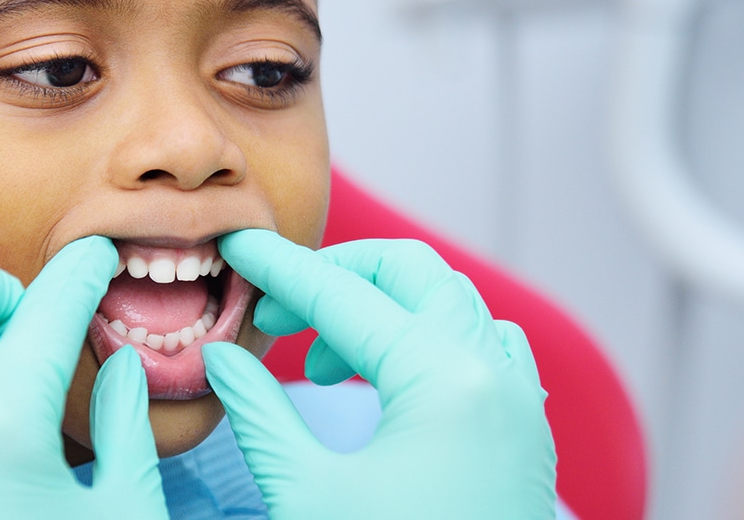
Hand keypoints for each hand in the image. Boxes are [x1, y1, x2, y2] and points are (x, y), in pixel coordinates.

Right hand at [203, 230, 556, 518]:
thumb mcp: (306, 496)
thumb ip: (260, 413)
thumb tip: (221, 360)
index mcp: (444, 380)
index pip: (343, 296)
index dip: (280, 270)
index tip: (237, 248)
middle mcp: (492, 374)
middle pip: (408, 273)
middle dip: (335, 277)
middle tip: (275, 315)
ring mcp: (517, 400)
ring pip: (448, 303)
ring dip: (381, 310)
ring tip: (323, 363)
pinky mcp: (521, 430)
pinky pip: (479, 345)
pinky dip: (425, 339)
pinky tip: (386, 381)